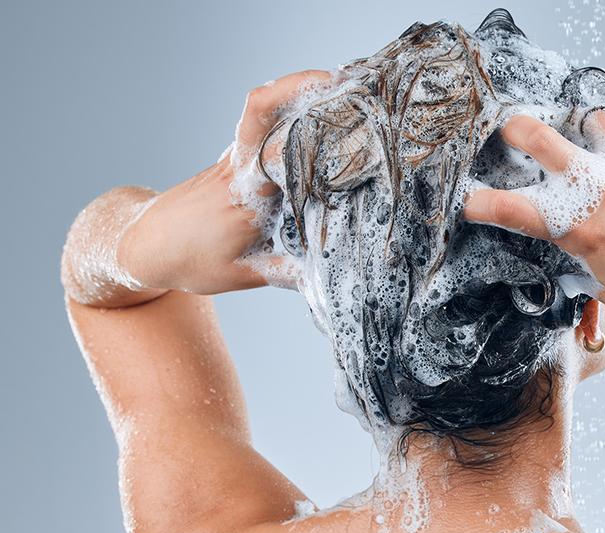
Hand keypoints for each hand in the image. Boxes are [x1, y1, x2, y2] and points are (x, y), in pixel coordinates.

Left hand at [119, 70, 329, 294]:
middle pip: (262, 111)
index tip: (358, 139)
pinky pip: (259, 118)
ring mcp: (234, 156)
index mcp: (243, 199)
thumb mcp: (241, 276)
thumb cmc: (189, 261)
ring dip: (295, 87)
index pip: (283, 159)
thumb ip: (286, 271)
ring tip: (340, 82)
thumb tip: (329, 271)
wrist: (144, 244)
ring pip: (260, 107)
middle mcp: (238, 168)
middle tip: (347, 83)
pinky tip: (316, 103)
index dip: (320, 143)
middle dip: (301, 88)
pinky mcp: (234, 155)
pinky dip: (286, 102)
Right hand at [463, 114, 604, 337]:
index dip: (484, 205)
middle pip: (543, 141)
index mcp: (585, 234)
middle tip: (505, 135)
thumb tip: (578, 256)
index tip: (470, 203)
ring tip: (574, 134)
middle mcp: (604, 197)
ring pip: (593, 123)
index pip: (518, 212)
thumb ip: (590, 267)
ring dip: (577, 126)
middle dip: (515, 132)